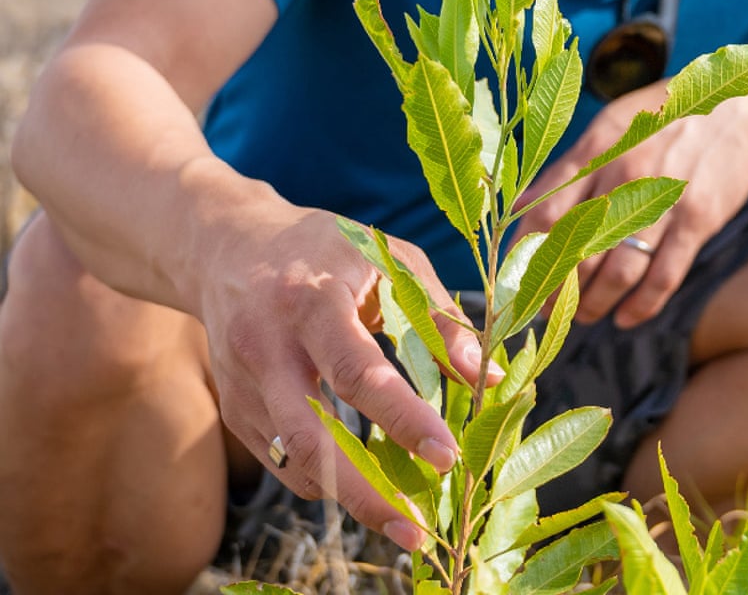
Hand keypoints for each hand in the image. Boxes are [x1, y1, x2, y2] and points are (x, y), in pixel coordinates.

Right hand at [197, 194, 492, 549]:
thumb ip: (437, 315)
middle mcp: (269, 344)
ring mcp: (243, 380)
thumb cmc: (328, 249)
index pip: (357, 370)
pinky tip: (360, 482)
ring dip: (347, 496)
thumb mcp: (388, 260)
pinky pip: (279, 460)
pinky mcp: (232, 406)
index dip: (403, 418)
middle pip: (309, 434)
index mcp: (313, 300)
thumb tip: (490, 375)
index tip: (446, 456)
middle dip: (364, 491)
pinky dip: (323, 478)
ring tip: (402, 518)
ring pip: (291, 459)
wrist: (230, 245)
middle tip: (417, 529)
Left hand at [512, 74, 747, 328]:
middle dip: (557, 290)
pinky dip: (640, 306)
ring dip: (595, 304)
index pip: (545, 211)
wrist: (737, 109)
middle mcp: (623, 175)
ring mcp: (661, 198)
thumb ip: (569, 169)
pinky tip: (626, 318)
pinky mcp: (697, 219)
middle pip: (577, 249)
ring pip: (617, 271)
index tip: (518, 281)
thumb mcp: (611, 127)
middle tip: (549, 310)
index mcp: (596, 149)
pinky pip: (663, 276)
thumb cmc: (664, 117)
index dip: (525, 256)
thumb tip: (520, 206)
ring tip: (585, 315)